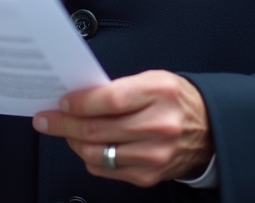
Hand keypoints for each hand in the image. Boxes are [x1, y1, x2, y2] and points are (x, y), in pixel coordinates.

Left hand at [32, 70, 212, 186]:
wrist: (208, 129)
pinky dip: (89, 157)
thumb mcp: (153, 80)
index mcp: (160, 92)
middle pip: (98, 129)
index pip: (110, 100)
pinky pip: (106, 168)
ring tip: (64, 131)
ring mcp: (154, 154)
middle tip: (46, 119)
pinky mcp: (149, 175)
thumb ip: (119, 88)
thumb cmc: (175, 100)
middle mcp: (159, 125)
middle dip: (64, 123)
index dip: (80, 102)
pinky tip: (85, 145)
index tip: (61, 101)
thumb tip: (78, 96)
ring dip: (72, 142)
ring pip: (97, 152)